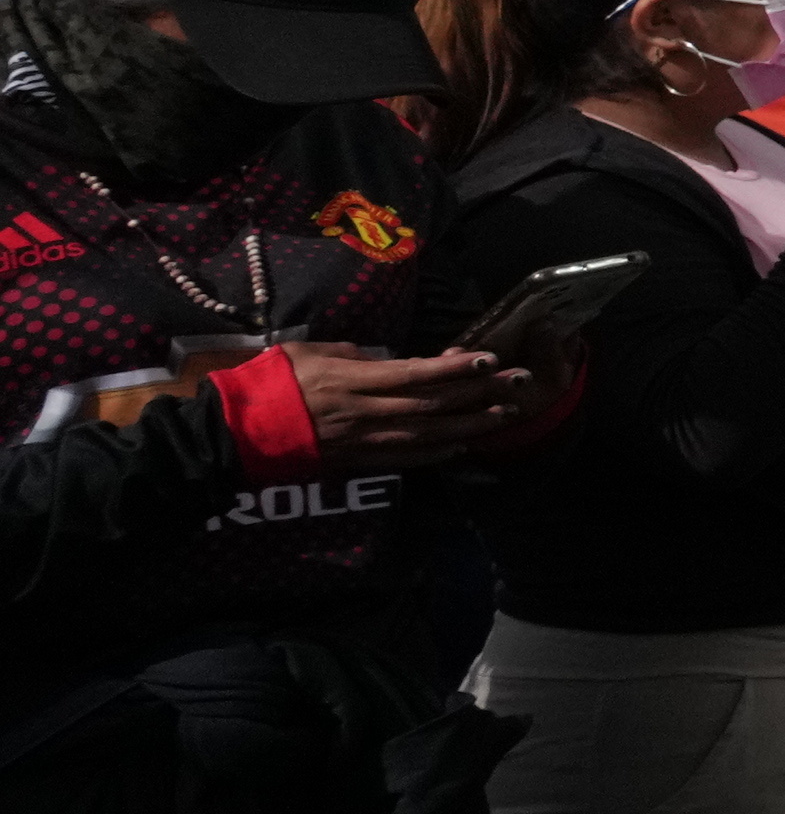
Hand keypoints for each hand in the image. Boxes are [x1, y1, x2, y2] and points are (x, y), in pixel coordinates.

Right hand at [288, 340, 549, 470]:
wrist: (236, 434)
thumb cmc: (270, 383)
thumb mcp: (306, 352)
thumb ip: (351, 353)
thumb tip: (386, 358)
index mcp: (351, 380)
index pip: (414, 374)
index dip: (453, 368)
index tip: (487, 359)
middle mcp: (364, 412)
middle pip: (432, 404)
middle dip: (479, 393)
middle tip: (519, 383)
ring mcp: (363, 441)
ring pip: (427, 434)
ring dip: (470, 424)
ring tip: (505, 413)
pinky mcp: (357, 461)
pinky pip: (405, 458)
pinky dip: (438, 452)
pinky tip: (463, 444)